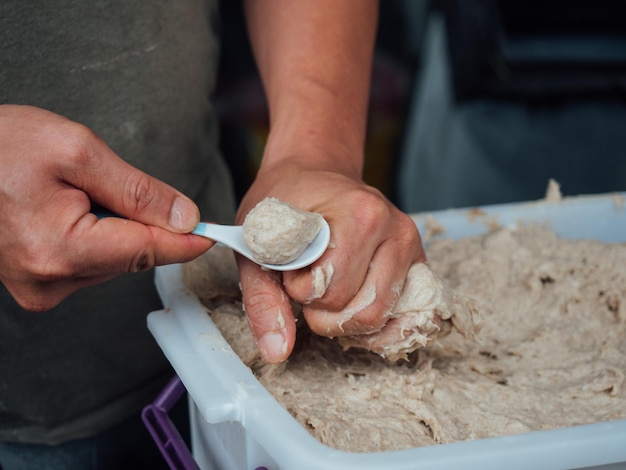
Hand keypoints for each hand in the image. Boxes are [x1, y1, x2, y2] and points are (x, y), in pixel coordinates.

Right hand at [0, 105, 212, 310]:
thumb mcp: (76, 152)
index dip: (185, 242)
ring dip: (114, 228)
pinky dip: (96, 238)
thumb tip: (184, 217)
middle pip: (132, 256)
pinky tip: (68, 213)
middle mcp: (50, 281)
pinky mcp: (38, 285)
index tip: (213, 236)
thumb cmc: (0, 146)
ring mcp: (41, 288)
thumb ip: (136, 189)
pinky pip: (90, 264)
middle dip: (140, 223)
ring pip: (113, 261)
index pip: (147, 251)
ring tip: (73, 196)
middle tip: (107, 185)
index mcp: (59, 249)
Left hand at [236, 159, 425, 362]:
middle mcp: (396, 228)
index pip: (332, 292)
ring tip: (329, 290)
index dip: (301, 292)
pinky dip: (376, 325)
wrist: (313, 171)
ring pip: (385, 318)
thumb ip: (264, 300)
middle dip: (326, 314)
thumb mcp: (258, 244)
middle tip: (308, 285)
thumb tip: (277, 351)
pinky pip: (405, 316)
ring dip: (348, 319)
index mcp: (360, 214)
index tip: (291, 267)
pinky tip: (352, 307)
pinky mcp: (418, 262)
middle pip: (365, 312)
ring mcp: (412, 246)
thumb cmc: (284, 203)